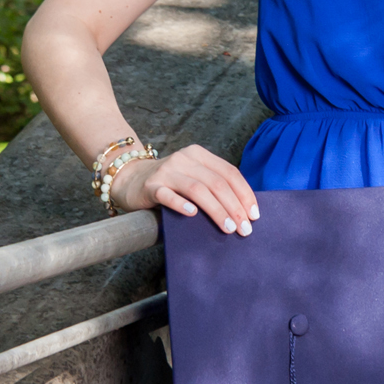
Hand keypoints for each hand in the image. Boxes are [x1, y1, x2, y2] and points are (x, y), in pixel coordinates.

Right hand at [112, 143, 258, 235]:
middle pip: (217, 183)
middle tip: (244, 228)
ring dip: (217, 210)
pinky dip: (182, 204)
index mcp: (199, 155)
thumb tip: (244, 210)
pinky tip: (193, 215)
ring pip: (198, 190)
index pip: (229, 172)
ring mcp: (166, 171)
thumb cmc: (169, 183)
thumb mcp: (193, 176)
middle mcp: (184, 159)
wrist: (129, 179)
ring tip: (228, 228)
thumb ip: (214, 185)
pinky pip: (168, 195)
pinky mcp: (151, 186)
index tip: (254, 214)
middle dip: (235, 207)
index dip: (245, 193)